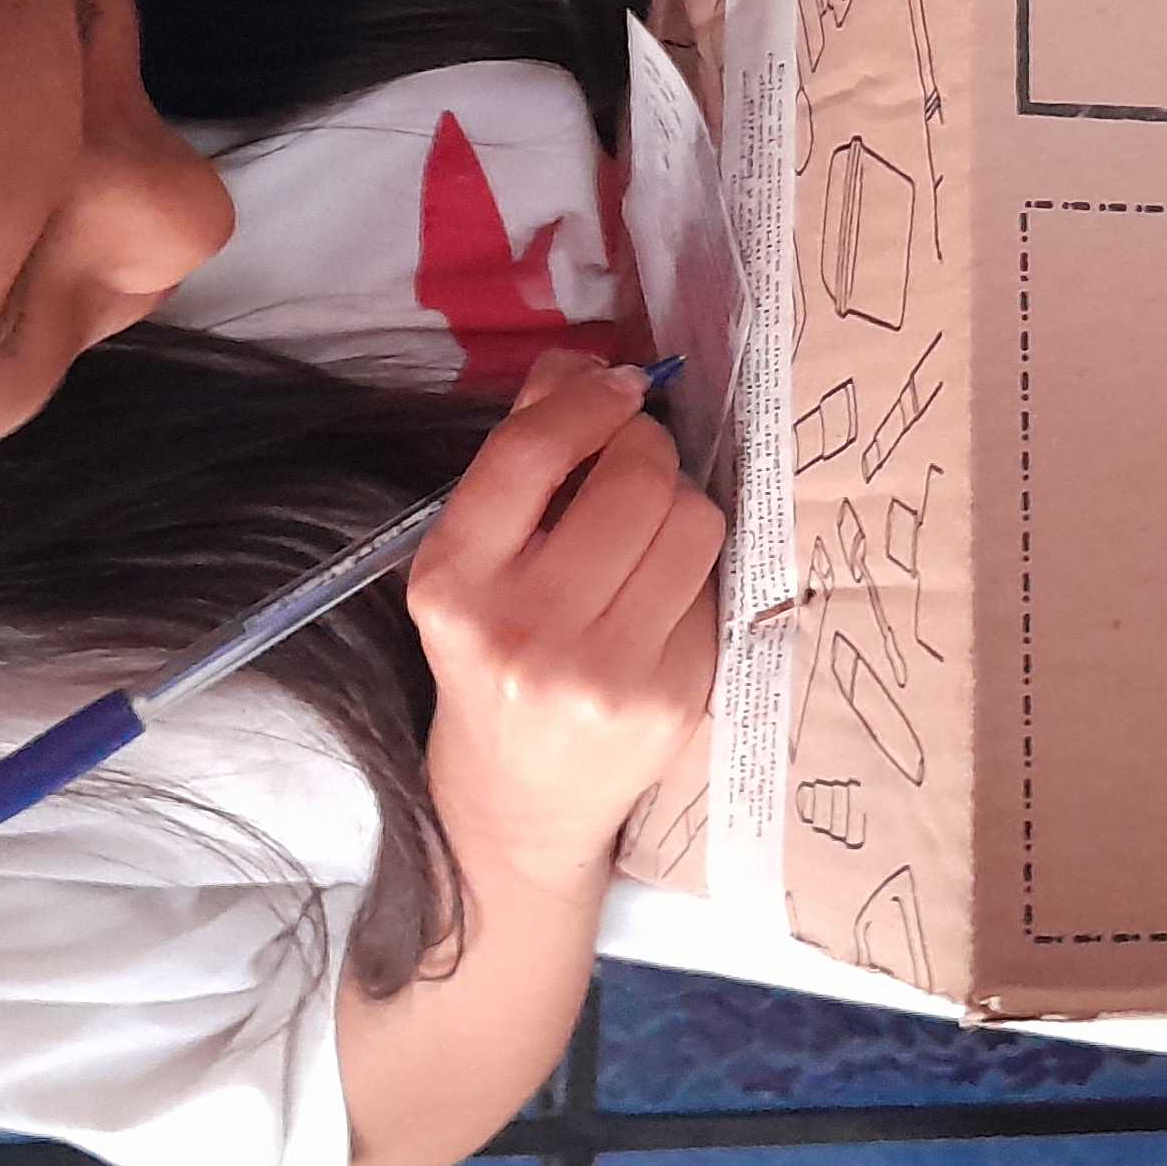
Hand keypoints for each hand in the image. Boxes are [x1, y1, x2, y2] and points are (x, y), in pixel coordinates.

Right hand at [407, 349, 724, 892]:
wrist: (516, 802)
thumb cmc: (490, 661)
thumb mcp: (468, 566)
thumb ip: (519, 462)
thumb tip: (586, 363)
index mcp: (454, 586)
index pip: (531, 454)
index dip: (585, 399)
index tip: (613, 386)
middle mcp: (527, 632)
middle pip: (635, 477)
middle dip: (643, 448)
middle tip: (629, 463)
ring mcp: (609, 672)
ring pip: (692, 521)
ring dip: (677, 504)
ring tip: (643, 533)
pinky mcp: (675, 697)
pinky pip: (713, 583)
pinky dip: (689, 573)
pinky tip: (654, 600)